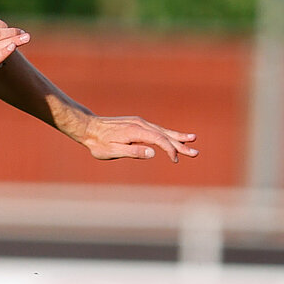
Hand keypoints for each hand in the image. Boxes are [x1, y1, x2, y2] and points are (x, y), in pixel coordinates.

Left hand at [79, 114, 199, 163]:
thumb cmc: (99, 143)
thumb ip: (134, 152)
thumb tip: (153, 153)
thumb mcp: (114, 151)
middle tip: (195, 153)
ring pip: (162, 131)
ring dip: (177, 137)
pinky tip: (174, 136)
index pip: (159, 140)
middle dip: (181, 144)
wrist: (88, 128)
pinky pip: (156, 129)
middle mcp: (140, 124)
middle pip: (165, 134)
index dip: (170, 150)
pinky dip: (167, 133)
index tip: (175, 160)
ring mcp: (140, 123)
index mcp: (136, 131)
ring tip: (192, 140)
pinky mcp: (137, 124)